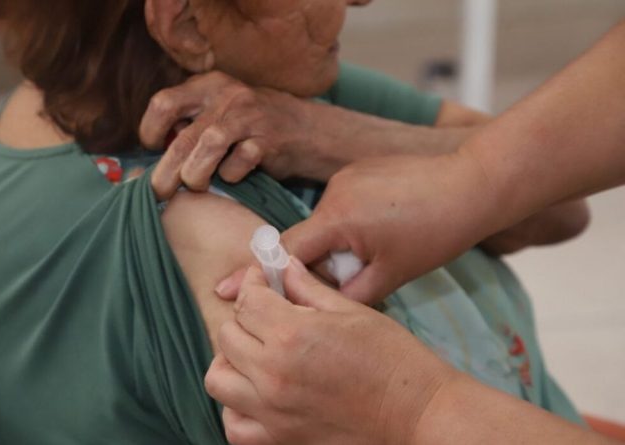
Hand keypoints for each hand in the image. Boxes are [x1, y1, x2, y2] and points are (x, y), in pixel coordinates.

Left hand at [140, 71, 349, 199]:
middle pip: (183, 136)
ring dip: (196, 174)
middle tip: (159, 191)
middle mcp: (226, 95)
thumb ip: (188, 124)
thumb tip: (153, 150)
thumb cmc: (251, 128)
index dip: (150, 131)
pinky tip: (234, 176)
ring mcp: (249, 116)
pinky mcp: (269, 139)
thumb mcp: (218, 113)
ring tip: (196, 186)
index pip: (163, 103)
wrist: (307, 131)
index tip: (153, 149)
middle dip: (166, 172)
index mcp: (207, 85)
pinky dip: (231, 175)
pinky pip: (239, 163)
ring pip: (208, 146)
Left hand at [205, 258, 456, 444]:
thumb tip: (283, 267)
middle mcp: (272, 374)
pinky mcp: (278, 440)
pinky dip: (236, 408)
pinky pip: (233, 425)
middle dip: (243, 318)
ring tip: (256, 355)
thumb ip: (308, 288)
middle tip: (265, 315)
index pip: (247, 300)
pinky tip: (258, 394)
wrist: (418, 414)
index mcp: (292, 335)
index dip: (254, 283)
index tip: (263, 281)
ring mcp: (271, 412)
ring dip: (231, 361)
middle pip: (226, 335)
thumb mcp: (352, 312)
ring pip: (217, 379)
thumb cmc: (393, 360)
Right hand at [216, 152, 502, 303]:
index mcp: (335, 218)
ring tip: (381, 249)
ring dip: (336, 243)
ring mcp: (345, 177)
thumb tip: (315, 309)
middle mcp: (332, 193)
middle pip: (303, 239)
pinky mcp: (359, 170)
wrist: (474, 181)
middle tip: (344, 278)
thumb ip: (347, 294)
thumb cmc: (437, 230)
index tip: (224, 291)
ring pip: (324, 223)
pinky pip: (341, 204)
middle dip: (313, 264)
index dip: (254, 276)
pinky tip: (386, 228)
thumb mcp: (392, 273)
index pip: (281, 253)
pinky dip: (350, 223)